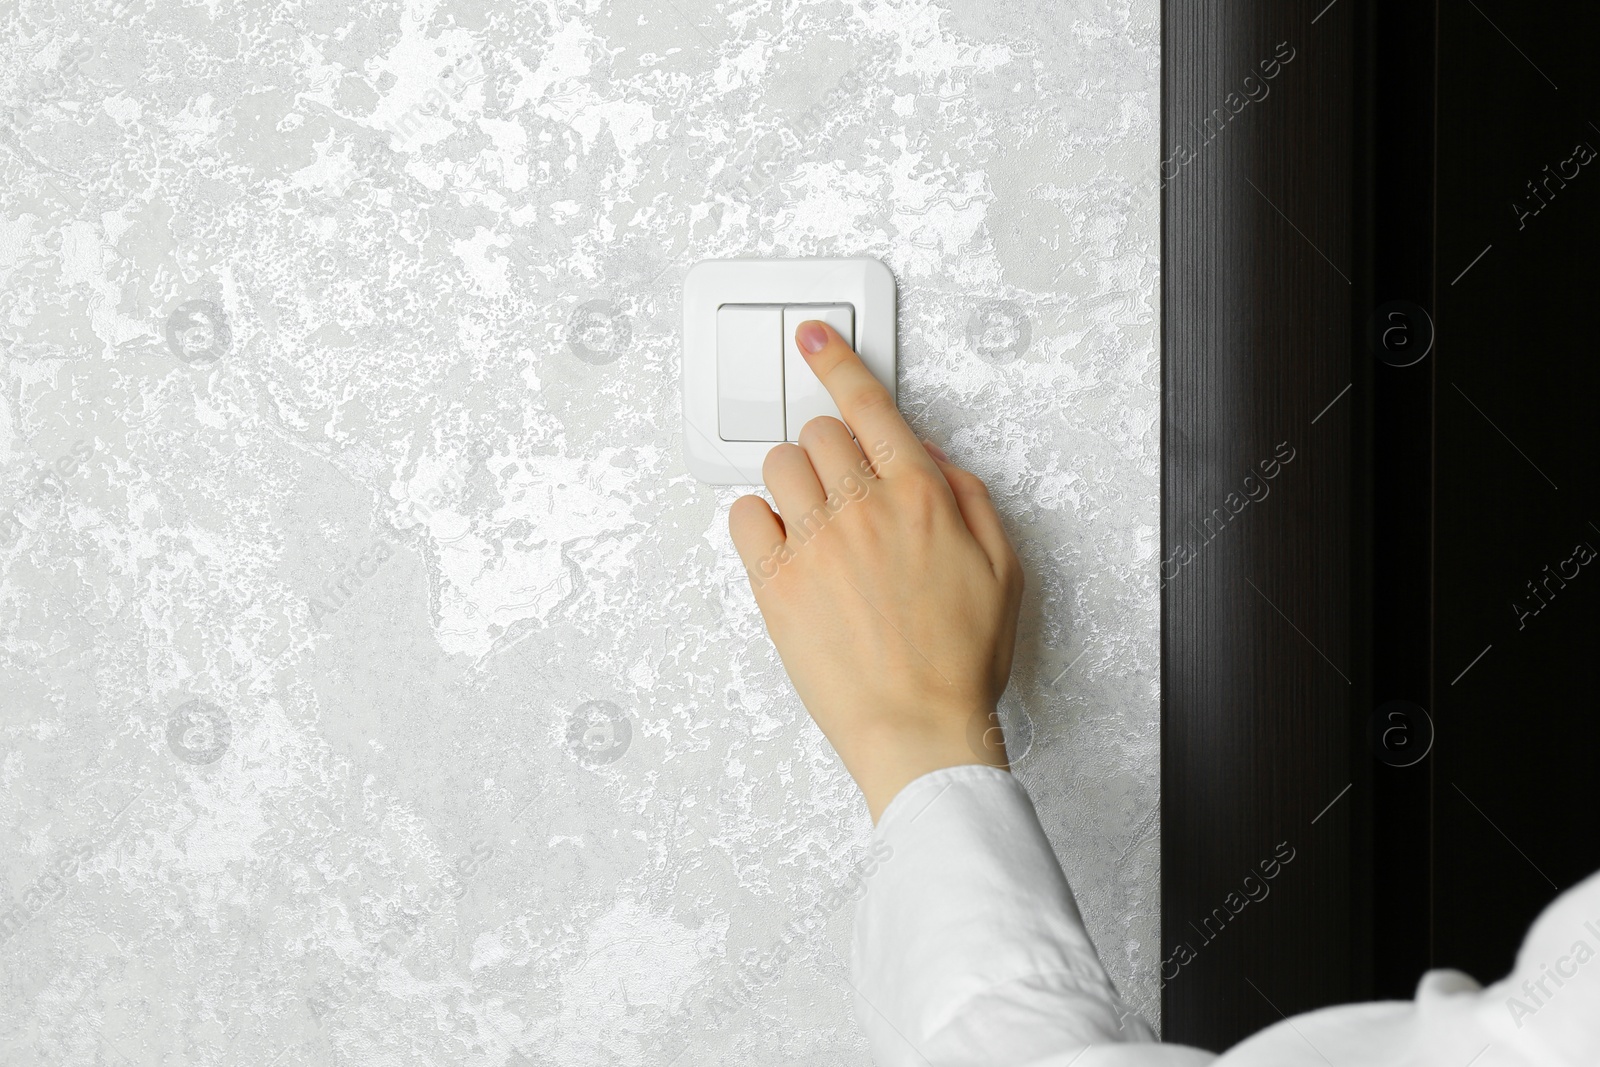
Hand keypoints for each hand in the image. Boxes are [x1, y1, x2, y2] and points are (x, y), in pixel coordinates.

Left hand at [727, 320, 1024, 821]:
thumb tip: (930, 458)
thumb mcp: (1002, 568)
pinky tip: (783, 546)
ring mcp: (814, 544)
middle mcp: (863, 509)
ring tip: (814, 522)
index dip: (838, 360)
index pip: (870, 405)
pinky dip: (756, 520)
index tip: (814, 336)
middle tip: (844, 490)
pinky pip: (742, 516)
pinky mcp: (774, 583)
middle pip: (818, 433)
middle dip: (830, 451)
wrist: (919, 730)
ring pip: (777, 464)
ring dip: (793, 482)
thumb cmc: (960, 660)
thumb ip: (968, 497)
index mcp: (921, 497)